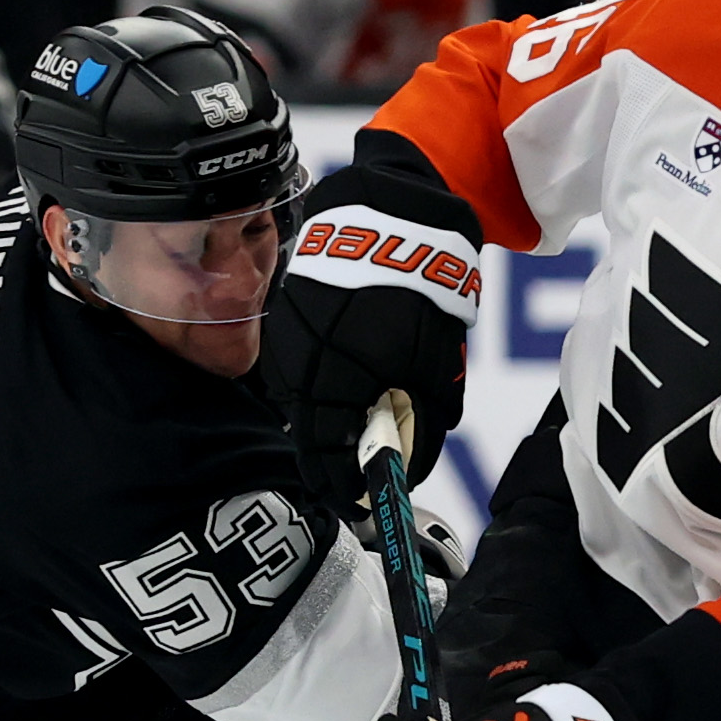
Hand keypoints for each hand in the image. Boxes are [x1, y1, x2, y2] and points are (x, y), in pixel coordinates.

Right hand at [263, 161, 484, 513]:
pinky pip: (294, 371)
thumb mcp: (435, 362)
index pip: (330, 454)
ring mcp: (289, 341)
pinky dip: (314, 390)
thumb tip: (413, 465)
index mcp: (342, 379)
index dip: (344, 485)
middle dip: (330, 462)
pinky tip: (335, 394)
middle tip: (349, 484)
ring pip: (299, 403)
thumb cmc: (421, 291)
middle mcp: (305, 365)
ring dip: (321, 426)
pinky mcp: (285, 320)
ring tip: (344, 441)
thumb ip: (424, 418)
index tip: (356, 504)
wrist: (391, 216)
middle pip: (309, 434)